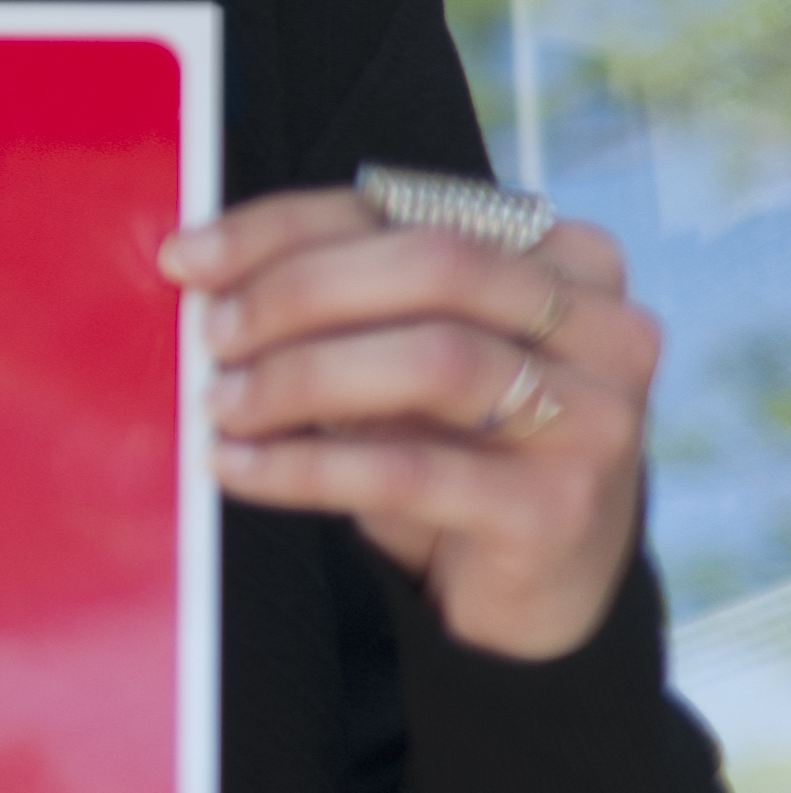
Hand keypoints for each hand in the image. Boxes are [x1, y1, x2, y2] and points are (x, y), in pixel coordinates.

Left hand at [167, 187, 659, 659]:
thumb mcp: (403, 352)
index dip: (283, 227)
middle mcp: (606, 328)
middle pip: (436, 265)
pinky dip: (306, 466)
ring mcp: (598, 419)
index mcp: (569, 258)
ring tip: (219, 403)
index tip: (187, 257)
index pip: (409, 209)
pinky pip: (412, 473)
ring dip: (300, 378)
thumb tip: (202, 263)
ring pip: (434, 361)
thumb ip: (339, 296)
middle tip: (211, 334)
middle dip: (299, 292)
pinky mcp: (561, 509)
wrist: (532, 582)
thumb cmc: (452, 442)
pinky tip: (239, 468)